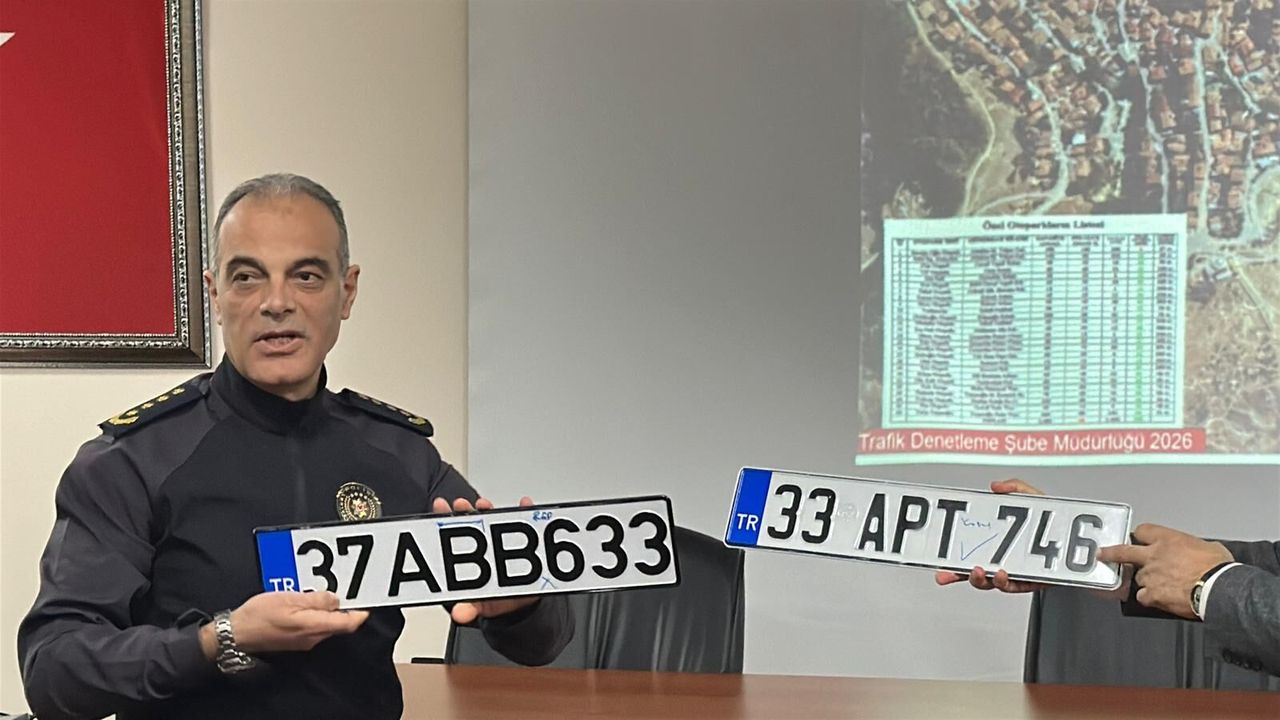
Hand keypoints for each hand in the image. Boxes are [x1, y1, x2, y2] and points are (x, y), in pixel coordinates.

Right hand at [200, 591, 368, 658]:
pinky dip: (317, 614)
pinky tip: (309, 602)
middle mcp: (312, 637)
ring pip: (326, 624)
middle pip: (339, 624)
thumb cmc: (258, 616)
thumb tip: (335, 598)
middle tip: (349, 589)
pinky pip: (314, 626)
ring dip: (330, 610)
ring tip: (327, 591)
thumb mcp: (288, 599)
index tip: (368, 600)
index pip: (347, 623)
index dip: (361, 612)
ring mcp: (304, 641)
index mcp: (313, 627)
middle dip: (345, 607)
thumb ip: (315, 599)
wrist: (235, 634)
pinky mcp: (295, 640)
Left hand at [432, 494, 541, 623]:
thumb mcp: (479, 606)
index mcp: (467, 559)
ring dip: (490, 510)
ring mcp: (501, 543)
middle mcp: (483, 546)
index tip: (440, 507)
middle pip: (471, 524)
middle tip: (460, 504)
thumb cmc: (494, 600)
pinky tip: (524, 505)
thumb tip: (460, 615)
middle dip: (464, 511)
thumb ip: (469, 610)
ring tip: (485, 505)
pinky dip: (524, 512)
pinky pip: (524, 524)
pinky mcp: (523, 543)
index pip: (452, 535)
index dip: (443, 519)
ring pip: (494, 520)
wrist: (519, 604)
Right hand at [934, 479, 1047, 592]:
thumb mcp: (1034, 498)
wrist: (1085, 543)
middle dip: (955, 574)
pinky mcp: (1032, 582)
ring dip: (980, 579)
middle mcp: (1003, 559)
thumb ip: (1015, 488)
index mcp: (999, 542)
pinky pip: (1014, 587)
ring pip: (989, 582)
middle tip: (945, 573)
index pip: (969, 549)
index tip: (937, 557)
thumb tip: (995, 486)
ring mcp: (1016, 572)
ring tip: (977, 570)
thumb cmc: (1058, 523)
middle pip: (972, 570)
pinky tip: (1001, 574)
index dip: (951, 554)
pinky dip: (1005, 582)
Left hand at [1096, 523, 1232, 618]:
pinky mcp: (1151, 594)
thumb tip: (1194, 551)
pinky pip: (1142, 596)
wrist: (1219, 589)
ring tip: (1161, 586)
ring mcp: (1150, 575)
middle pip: (1123, 552)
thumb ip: (1192, 547)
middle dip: (1110, 553)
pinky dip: (1148, 598)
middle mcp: (1153, 555)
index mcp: (1168, 539)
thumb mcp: (1208, 547)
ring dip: (1145, 581)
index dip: (1140, 536)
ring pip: (1138, 578)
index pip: (1143, 531)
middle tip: (1102, 554)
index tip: (1139, 539)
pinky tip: (1158, 599)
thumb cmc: (1218, 569)